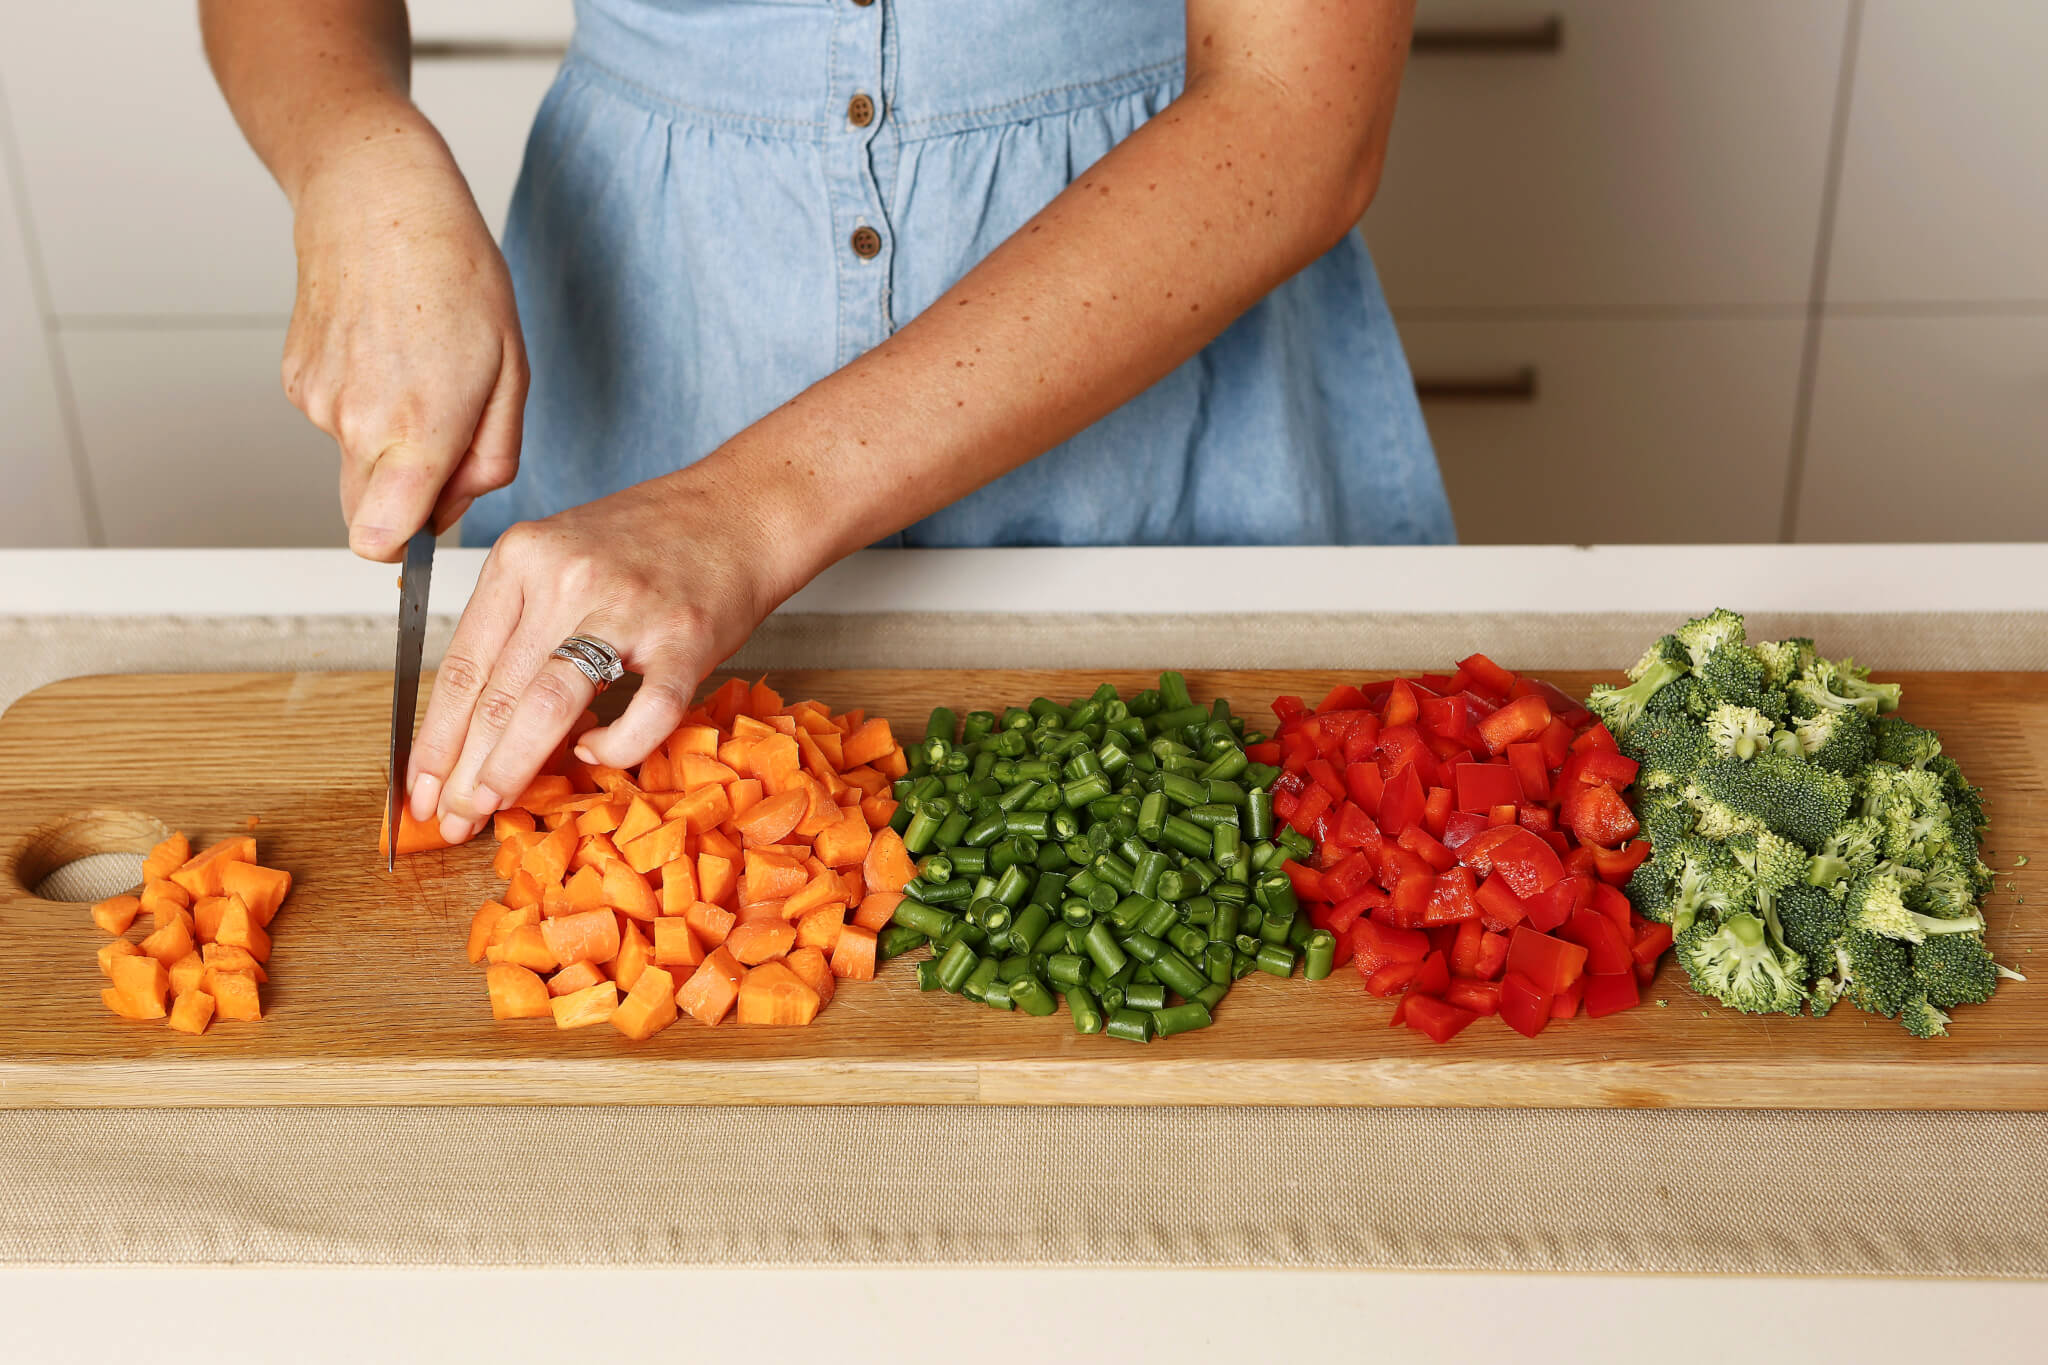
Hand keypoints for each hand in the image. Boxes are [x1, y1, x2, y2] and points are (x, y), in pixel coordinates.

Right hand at [282, 114, 526, 559]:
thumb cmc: (457, 276)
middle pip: (367, 515)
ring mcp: (316, 402)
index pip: (380, 541)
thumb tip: (453, 509)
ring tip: (418, 366)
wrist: (375, 197)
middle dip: (406, 498)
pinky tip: (384, 348)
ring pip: (355, 463)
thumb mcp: (511, 372)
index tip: (426, 526)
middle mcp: (354, 425)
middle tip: (446, 433)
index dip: (405, 547)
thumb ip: (489, 459)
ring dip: (389, 440)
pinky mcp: (294, 377)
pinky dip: (362, 402)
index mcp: (416, 431)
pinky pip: (336, 420)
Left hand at [406, 461, 806, 843]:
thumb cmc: (654, 539)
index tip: (417, 787)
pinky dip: (616, 746)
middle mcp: (567, 577)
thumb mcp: (564, 556)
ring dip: (510, 767)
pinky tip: (595, 754)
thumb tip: (486, 724)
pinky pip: (645, 713)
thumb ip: (526, 626)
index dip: (434, 738)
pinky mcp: (685, 638)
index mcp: (524, 556)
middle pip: (497, 693)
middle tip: (447, 819)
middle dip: (464, 769)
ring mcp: (627, 607)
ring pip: (547, 705)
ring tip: (490, 808)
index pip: (463, 665)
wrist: (744, 509)